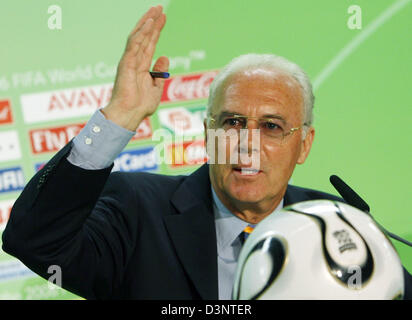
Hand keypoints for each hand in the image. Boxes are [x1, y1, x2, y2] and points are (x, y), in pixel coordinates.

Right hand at [102, 5, 168, 130]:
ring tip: (155, 11)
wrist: (129, 114)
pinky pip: (134, 45)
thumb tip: (165, 57)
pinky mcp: (126, 64)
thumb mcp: (156, 88)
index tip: (163, 18)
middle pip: (144, 37)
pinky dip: (141, 33)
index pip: (150, 44)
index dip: (156, 31)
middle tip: (159, 8)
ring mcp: (129, 61)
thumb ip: (160, 72)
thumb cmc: (140, 106)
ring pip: (138, 37)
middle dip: (152, 22)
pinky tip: (149, 23)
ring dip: (147, 23)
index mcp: (141, 67)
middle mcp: (135, 61)